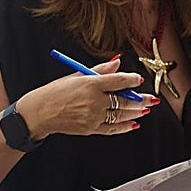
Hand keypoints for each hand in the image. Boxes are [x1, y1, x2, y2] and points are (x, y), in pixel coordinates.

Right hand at [23, 57, 156, 136]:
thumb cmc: (55, 92)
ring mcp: (93, 116)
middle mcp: (93, 101)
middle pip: (124, 99)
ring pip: (121, 114)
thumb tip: (117, 61)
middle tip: (151, 98)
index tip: (139, 79)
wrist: (39, 113)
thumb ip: (100, 69)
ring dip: (136, 112)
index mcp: (90, 84)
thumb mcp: (77, 75)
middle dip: (141, 99)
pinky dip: (125, 127)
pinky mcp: (90, 128)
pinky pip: (112, 129)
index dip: (132, 80)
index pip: (118, 80)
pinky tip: (133, 123)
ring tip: (145, 109)